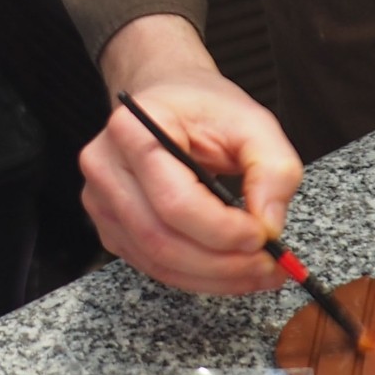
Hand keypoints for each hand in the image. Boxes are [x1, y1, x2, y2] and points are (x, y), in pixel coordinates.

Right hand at [82, 15, 303, 294]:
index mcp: (133, 128)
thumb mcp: (253, 122)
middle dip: (223, 264)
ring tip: (257, 271)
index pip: (174, 201)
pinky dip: (197, 277)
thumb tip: (269, 226)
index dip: (222, 230)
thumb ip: (273, 169)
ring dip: (214, 278)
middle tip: (269, 266)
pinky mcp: (111, 227)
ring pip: (158, 262)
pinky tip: (229, 269)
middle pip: (162, 240)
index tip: (264, 236)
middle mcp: (105, 165)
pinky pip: (153, 267)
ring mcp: (101, 200)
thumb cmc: (203, 107)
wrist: (168, 97)